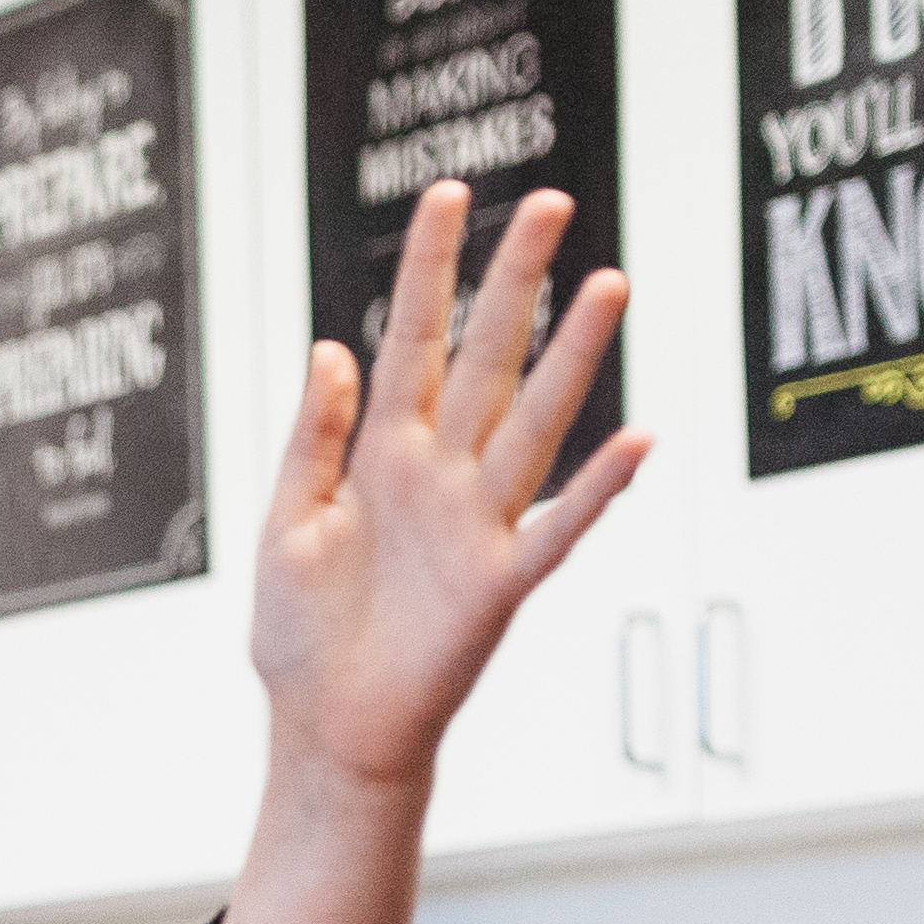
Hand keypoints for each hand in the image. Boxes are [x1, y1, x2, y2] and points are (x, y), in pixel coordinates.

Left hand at [214, 180, 648, 923]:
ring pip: (534, 421)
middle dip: (515, 283)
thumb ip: (313, 438)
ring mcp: (477, 522)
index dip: (430, 271)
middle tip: (550, 204)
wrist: (325, 729)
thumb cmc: (301, 635)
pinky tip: (638, 438)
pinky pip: (558, 527)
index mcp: (382, 455)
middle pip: (486, 359)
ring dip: (572, 356)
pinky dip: (598, 488)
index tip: (450, 195)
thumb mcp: (286, 525)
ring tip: (610, 283)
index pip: (412, 341)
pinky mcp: (500, 583)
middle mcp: (440, 475)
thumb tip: (330, 348)